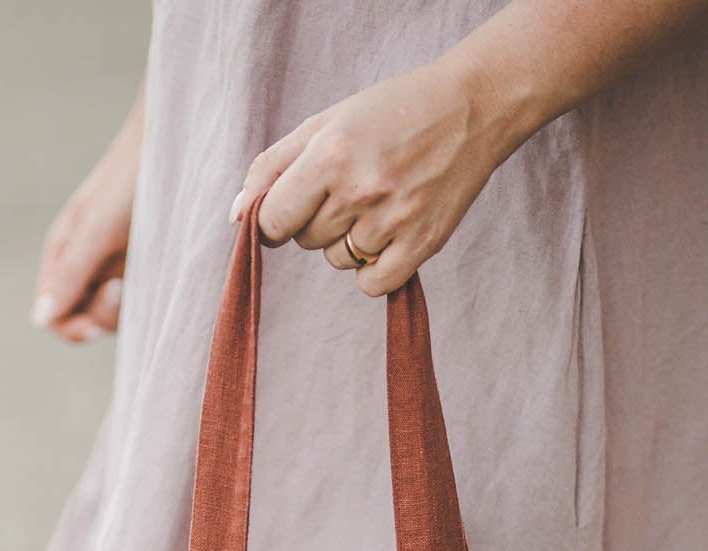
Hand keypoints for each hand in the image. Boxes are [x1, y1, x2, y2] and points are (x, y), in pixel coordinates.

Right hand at [32, 91, 143, 342]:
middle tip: (124, 287)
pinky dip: (146, 300)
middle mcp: (84, 265)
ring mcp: (114, 267)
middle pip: (82, 320)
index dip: (71, 327)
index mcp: (63, 254)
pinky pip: (137, 302)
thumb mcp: (97, 228)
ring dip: (127, 308)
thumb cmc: (130, 179)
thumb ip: (71, 273)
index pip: (52, 315)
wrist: (176, 143)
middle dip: (102, 315)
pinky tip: (158, 276)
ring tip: (145, 272)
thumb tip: (41, 317)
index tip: (95, 321)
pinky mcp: (142, 267)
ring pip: (111, 316)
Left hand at [230, 56, 515, 296]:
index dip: (275, 218)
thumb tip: (236, 214)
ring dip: (349, 240)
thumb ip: (274, 166)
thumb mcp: (328, 122)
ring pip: (338, 261)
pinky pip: (371, 284)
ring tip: (381, 200)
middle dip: (319, 218)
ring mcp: (392, 221)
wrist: (471, 109)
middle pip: (305, 240)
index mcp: (330, 154)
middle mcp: (359, 190)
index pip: (272, 219)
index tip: (292, 205)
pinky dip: (373, 269)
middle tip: (354, 184)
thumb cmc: (391, 113)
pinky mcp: (420, 246)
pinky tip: (391, 234)